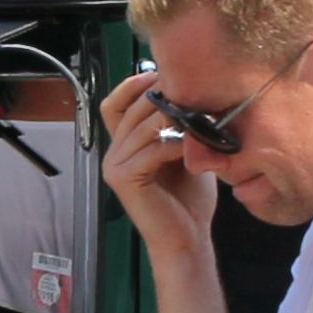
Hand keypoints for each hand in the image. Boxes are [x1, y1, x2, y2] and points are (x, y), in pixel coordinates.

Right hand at [97, 74, 216, 254]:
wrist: (187, 238)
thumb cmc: (189, 198)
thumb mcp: (186, 151)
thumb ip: (180, 125)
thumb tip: (192, 92)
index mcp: (124, 144)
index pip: (115, 103)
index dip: (134, 85)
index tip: (164, 74)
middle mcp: (113, 152)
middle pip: (131, 109)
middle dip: (162, 99)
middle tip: (193, 93)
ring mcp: (114, 166)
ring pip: (141, 126)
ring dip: (173, 118)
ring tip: (199, 116)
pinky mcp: (123, 179)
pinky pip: (150, 149)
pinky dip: (175, 143)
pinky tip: (194, 145)